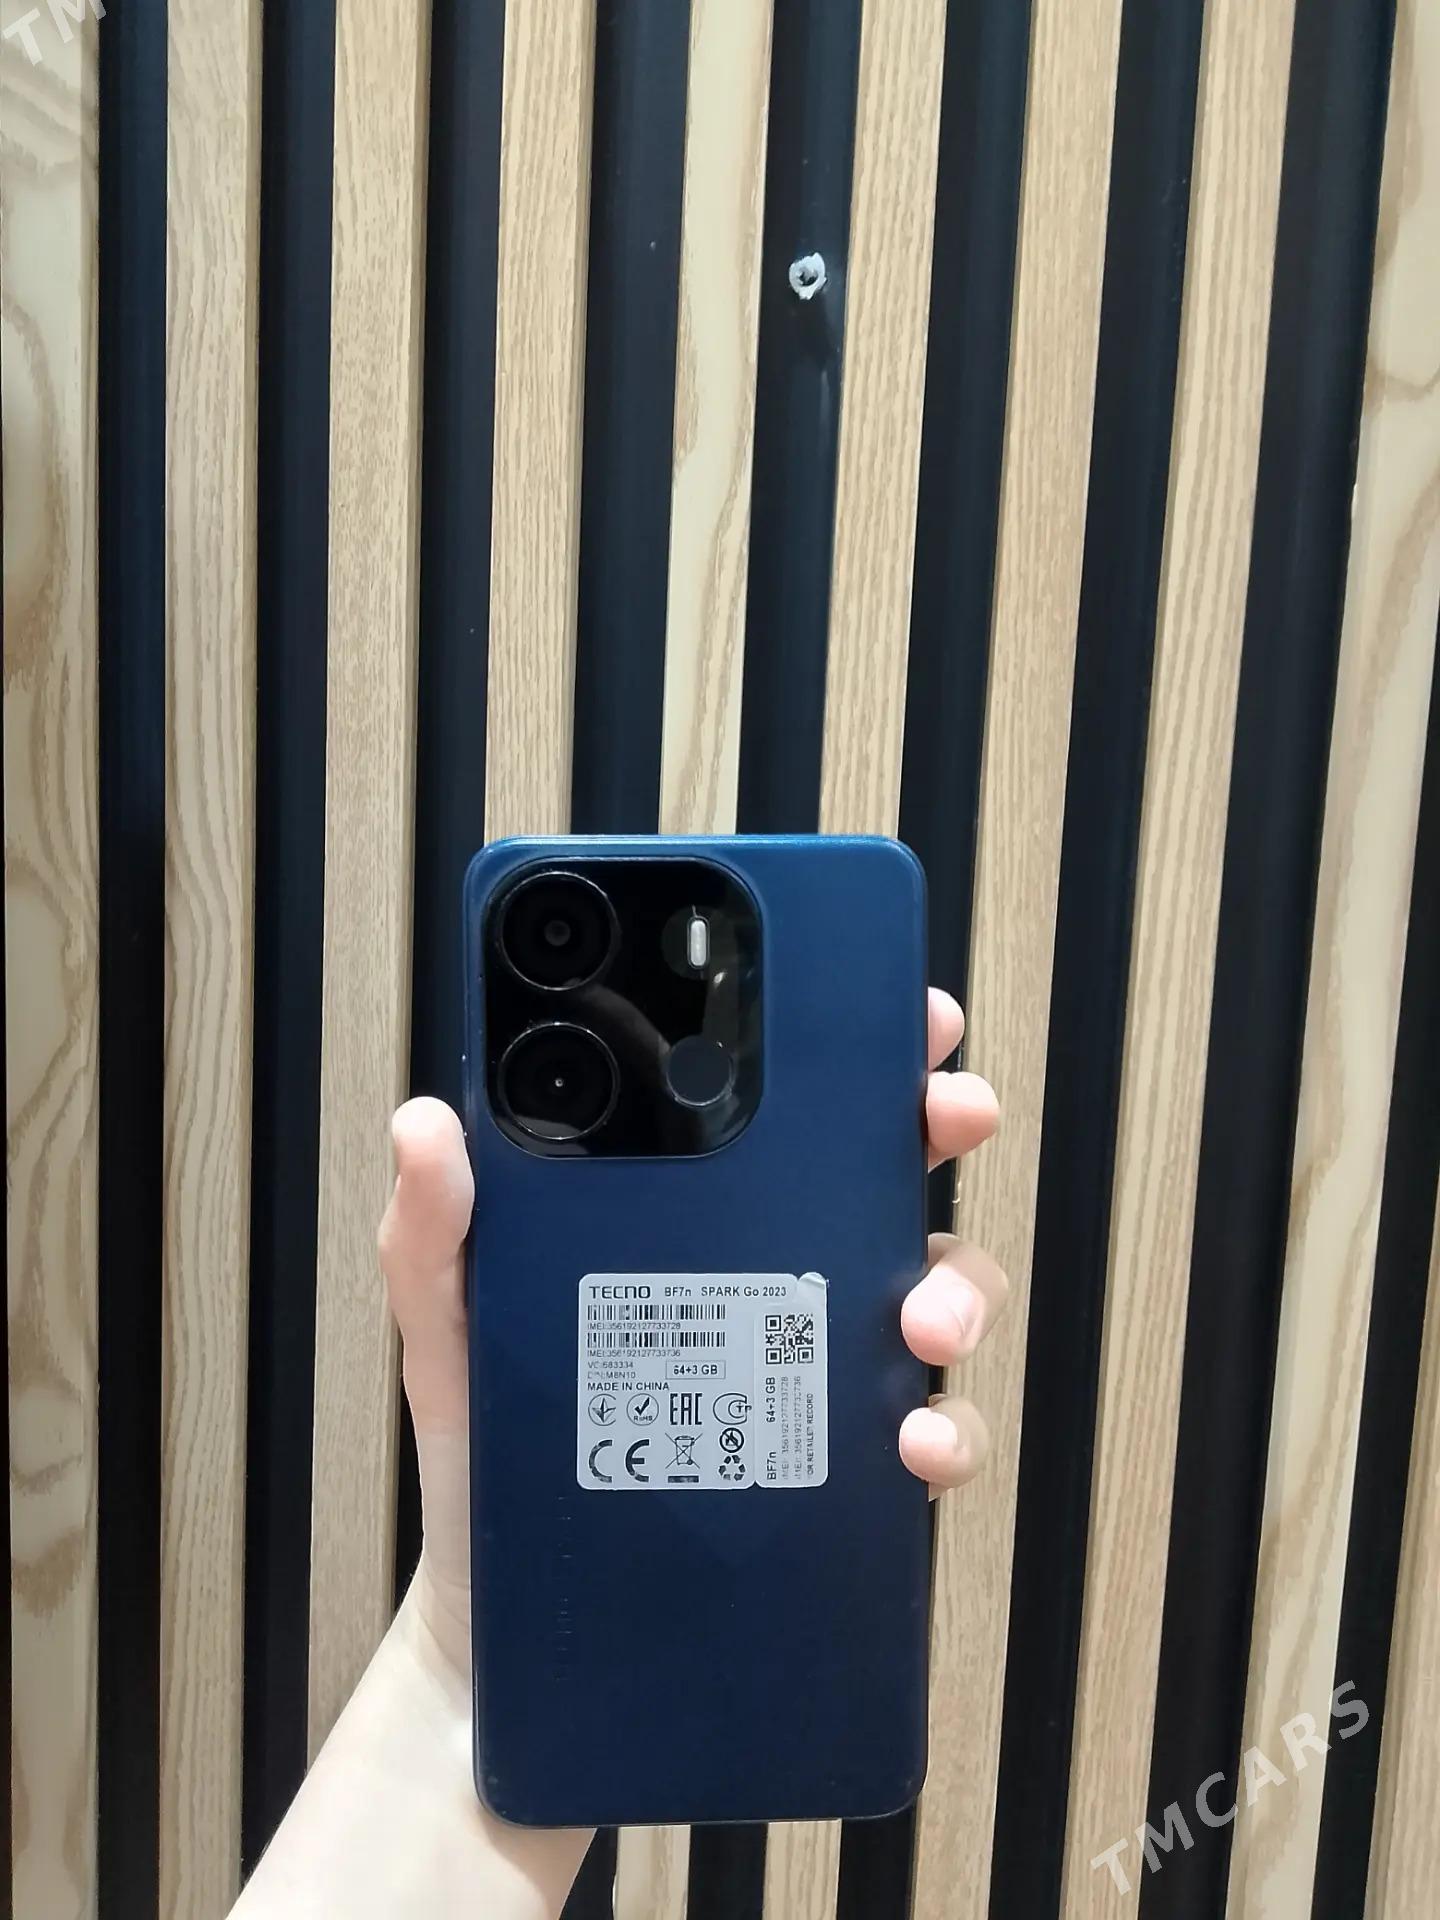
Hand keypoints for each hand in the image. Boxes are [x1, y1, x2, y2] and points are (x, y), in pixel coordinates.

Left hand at [379, 986, 1002, 1685]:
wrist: (497, 1615)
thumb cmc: (483, 1439)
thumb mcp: (449, 1321)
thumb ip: (435, 1226)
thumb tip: (424, 1126)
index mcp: (688, 1215)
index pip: (780, 1110)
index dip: (849, 1052)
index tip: (895, 1016)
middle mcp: (766, 1274)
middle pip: (882, 1178)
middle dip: (936, 1128)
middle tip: (949, 1113)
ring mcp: (808, 1368)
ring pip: (930, 1293)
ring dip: (956, 1289)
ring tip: (923, 1319)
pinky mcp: (832, 1467)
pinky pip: (924, 1434)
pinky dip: (945, 1433)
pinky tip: (910, 1442)